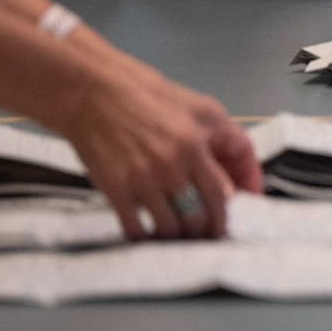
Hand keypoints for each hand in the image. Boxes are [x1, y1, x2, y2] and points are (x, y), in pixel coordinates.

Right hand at [44, 61, 260, 240]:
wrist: (93, 93)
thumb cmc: (149, 96)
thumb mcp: (202, 108)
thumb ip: (226, 140)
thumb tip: (238, 176)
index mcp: (195, 145)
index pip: (222, 193)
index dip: (229, 213)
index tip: (231, 222)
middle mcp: (171, 165)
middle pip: (199, 216)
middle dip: (206, 230)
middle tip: (206, 233)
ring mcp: (142, 179)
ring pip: (171, 227)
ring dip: (179, 236)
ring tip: (182, 234)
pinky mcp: (114, 188)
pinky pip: (135, 228)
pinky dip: (146, 237)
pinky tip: (151, 234)